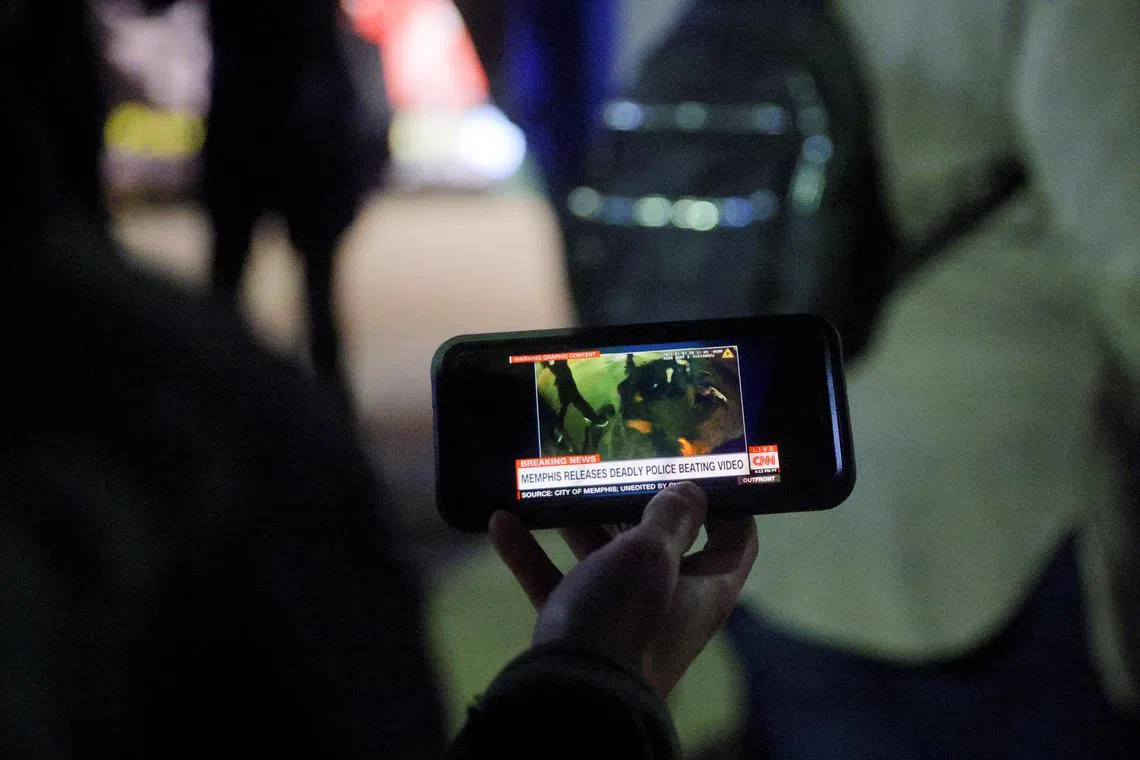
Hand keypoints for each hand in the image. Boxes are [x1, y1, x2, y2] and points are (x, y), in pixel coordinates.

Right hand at [489, 482, 757, 695]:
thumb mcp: (652, 555)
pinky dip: (533, 555)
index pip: (736, 541)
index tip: (702, 469)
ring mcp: (622, 619)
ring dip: (577, 525)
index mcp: (706, 589)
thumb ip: (672, 517)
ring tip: (556, 487)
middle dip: (634, 505)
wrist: (569, 699)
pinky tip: (503, 523)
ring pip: (604, 561)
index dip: (729, 504)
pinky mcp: (580, 631)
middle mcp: (670, 604)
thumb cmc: (623, 618)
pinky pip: (558, 584)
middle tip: (616, 465)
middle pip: (661, 545)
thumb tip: (691, 492)